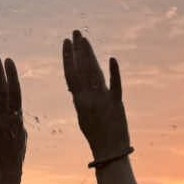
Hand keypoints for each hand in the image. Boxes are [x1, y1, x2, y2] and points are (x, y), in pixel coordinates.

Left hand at [0, 54, 25, 180]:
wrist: (4, 172)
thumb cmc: (15, 155)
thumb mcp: (22, 135)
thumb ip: (17, 120)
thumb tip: (16, 108)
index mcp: (17, 117)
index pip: (15, 91)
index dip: (12, 74)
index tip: (8, 60)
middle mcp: (4, 118)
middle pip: (2, 90)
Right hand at [62, 29, 129, 159]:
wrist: (110, 151)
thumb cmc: (95, 134)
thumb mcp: (83, 114)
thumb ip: (80, 96)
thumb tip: (73, 82)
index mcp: (79, 101)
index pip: (71, 74)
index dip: (68, 57)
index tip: (66, 41)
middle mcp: (89, 98)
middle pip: (82, 69)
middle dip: (79, 49)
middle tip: (76, 32)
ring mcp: (103, 100)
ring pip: (95, 73)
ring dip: (91, 55)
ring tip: (85, 39)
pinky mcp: (118, 104)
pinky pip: (115, 86)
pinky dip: (114, 73)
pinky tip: (112, 59)